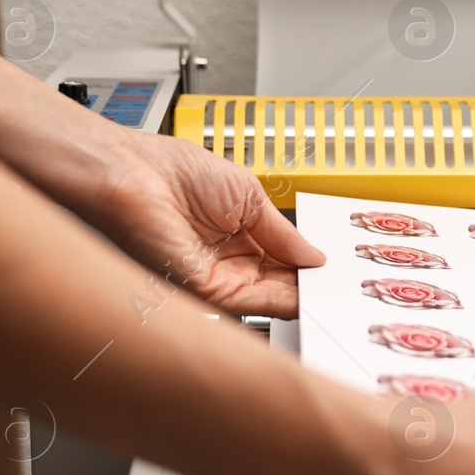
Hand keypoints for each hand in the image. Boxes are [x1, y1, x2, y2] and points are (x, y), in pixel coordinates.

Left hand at [97, 132, 324, 317]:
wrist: (133, 174)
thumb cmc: (174, 172)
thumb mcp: (250, 196)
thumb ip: (283, 232)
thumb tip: (314, 256)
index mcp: (237, 236)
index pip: (281, 260)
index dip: (307, 265)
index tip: (334, 270)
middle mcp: (226, 262)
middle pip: (278, 283)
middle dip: (310, 286)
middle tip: (342, 287)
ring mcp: (215, 279)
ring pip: (269, 298)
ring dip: (303, 297)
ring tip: (335, 292)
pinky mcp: (204, 291)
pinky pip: (252, 303)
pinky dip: (283, 302)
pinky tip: (308, 293)